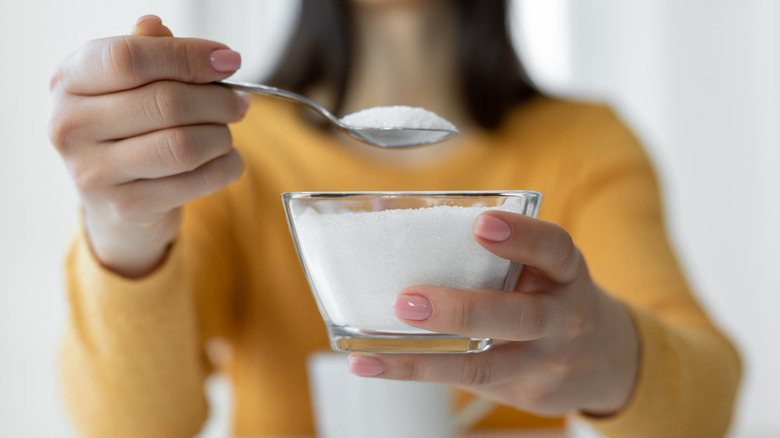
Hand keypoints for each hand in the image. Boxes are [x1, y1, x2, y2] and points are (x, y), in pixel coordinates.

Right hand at [48, 16, 247, 276]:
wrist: (116, 201)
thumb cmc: (129, 129)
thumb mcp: (128, 85)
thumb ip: (147, 52)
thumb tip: (162, 27)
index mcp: (69, 80)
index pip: (130, 58)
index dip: (188, 56)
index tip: (228, 60)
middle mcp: (71, 125)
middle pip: (165, 102)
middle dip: (217, 100)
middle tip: (238, 102)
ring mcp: (94, 172)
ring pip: (183, 145)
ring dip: (221, 136)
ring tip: (227, 132)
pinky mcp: (126, 207)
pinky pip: (195, 182)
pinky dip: (225, 167)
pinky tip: (227, 159)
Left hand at [347, 210, 639, 416]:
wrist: (602, 359)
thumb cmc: (548, 293)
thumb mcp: (538, 262)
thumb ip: (482, 240)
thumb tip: (386, 208)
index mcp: (565, 273)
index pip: (554, 249)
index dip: (522, 236)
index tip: (482, 222)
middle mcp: (560, 318)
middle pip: (518, 317)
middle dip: (462, 310)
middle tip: (409, 300)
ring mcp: (543, 360)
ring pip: (486, 364)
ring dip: (427, 358)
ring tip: (374, 349)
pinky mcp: (522, 391)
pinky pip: (468, 381)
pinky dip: (419, 371)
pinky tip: (375, 364)